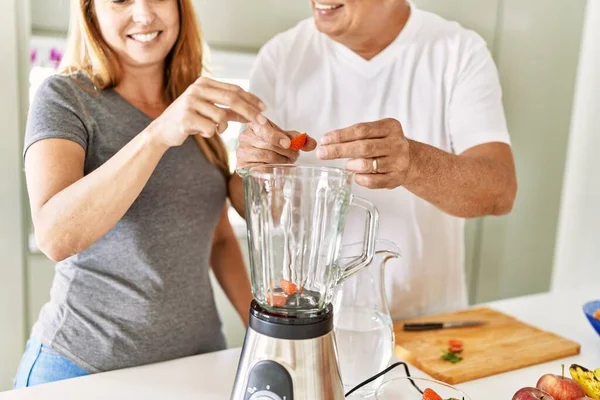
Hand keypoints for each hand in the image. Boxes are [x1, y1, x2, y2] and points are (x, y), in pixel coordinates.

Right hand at [147, 77, 267, 147]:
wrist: (163, 130)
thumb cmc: (191, 120)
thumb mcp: (211, 111)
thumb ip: (231, 110)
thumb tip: (255, 113)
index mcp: (204, 83)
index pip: (234, 89)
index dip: (251, 99)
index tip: (264, 109)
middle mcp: (197, 89)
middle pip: (232, 99)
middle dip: (249, 112)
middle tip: (262, 122)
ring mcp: (190, 102)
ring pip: (221, 116)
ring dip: (223, 127)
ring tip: (215, 129)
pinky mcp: (185, 117)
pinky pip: (210, 128)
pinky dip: (211, 133)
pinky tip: (201, 132)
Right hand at [236, 120, 316, 168]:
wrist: (257, 160)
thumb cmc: (272, 145)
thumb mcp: (285, 138)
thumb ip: (299, 139)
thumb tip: (312, 144)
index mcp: (255, 124)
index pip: (265, 129)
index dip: (277, 137)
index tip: (288, 143)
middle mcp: (244, 137)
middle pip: (269, 145)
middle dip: (287, 151)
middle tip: (295, 155)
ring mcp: (241, 152)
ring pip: (267, 157)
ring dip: (282, 161)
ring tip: (288, 161)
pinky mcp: (241, 166)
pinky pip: (261, 169)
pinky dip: (273, 169)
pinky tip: (278, 168)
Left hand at [316, 118, 410, 188]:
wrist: (411, 160)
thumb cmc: (386, 144)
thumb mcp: (377, 132)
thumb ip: (357, 135)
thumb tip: (328, 143)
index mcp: (391, 127)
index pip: (361, 130)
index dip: (340, 135)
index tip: (324, 140)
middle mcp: (397, 144)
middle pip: (363, 147)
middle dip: (339, 150)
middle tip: (322, 153)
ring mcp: (398, 162)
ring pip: (367, 165)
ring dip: (351, 165)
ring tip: (347, 165)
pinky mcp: (396, 179)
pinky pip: (371, 181)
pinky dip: (359, 178)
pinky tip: (356, 175)